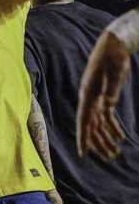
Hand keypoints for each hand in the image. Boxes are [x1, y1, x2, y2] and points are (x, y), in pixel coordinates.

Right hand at [77, 31, 129, 159]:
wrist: (113, 45)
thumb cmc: (113, 57)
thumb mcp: (115, 72)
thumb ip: (110, 90)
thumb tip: (107, 107)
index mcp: (88, 95)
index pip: (83, 121)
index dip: (83, 138)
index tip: (83, 153)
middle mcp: (89, 100)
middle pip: (92, 127)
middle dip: (99, 143)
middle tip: (109, 158)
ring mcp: (96, 99)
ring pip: (99, 124)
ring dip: (105, 138)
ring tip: (114, 152)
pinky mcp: (105, 97)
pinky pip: (107, 117)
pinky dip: (113, 127)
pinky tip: (120, 137)